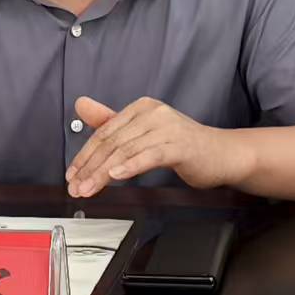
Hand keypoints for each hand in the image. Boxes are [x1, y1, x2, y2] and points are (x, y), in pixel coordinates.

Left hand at [65, 96, 248, 197]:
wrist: (222, 154)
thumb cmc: (182, 146)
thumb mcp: (143, 133)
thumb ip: (112, 121)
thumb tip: (80, 104)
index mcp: (141, 107)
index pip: (104, 132)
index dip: (85, 155)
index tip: (72, 174)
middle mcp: (152, 112)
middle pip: (112, 142)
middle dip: (90, 167)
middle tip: (76, 187)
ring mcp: (167, 127)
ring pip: (126, 150)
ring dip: (103, 173)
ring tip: (89, 189)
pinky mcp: (180, 145)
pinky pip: (150, 155)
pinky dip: (130, 166)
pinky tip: (116, 176)